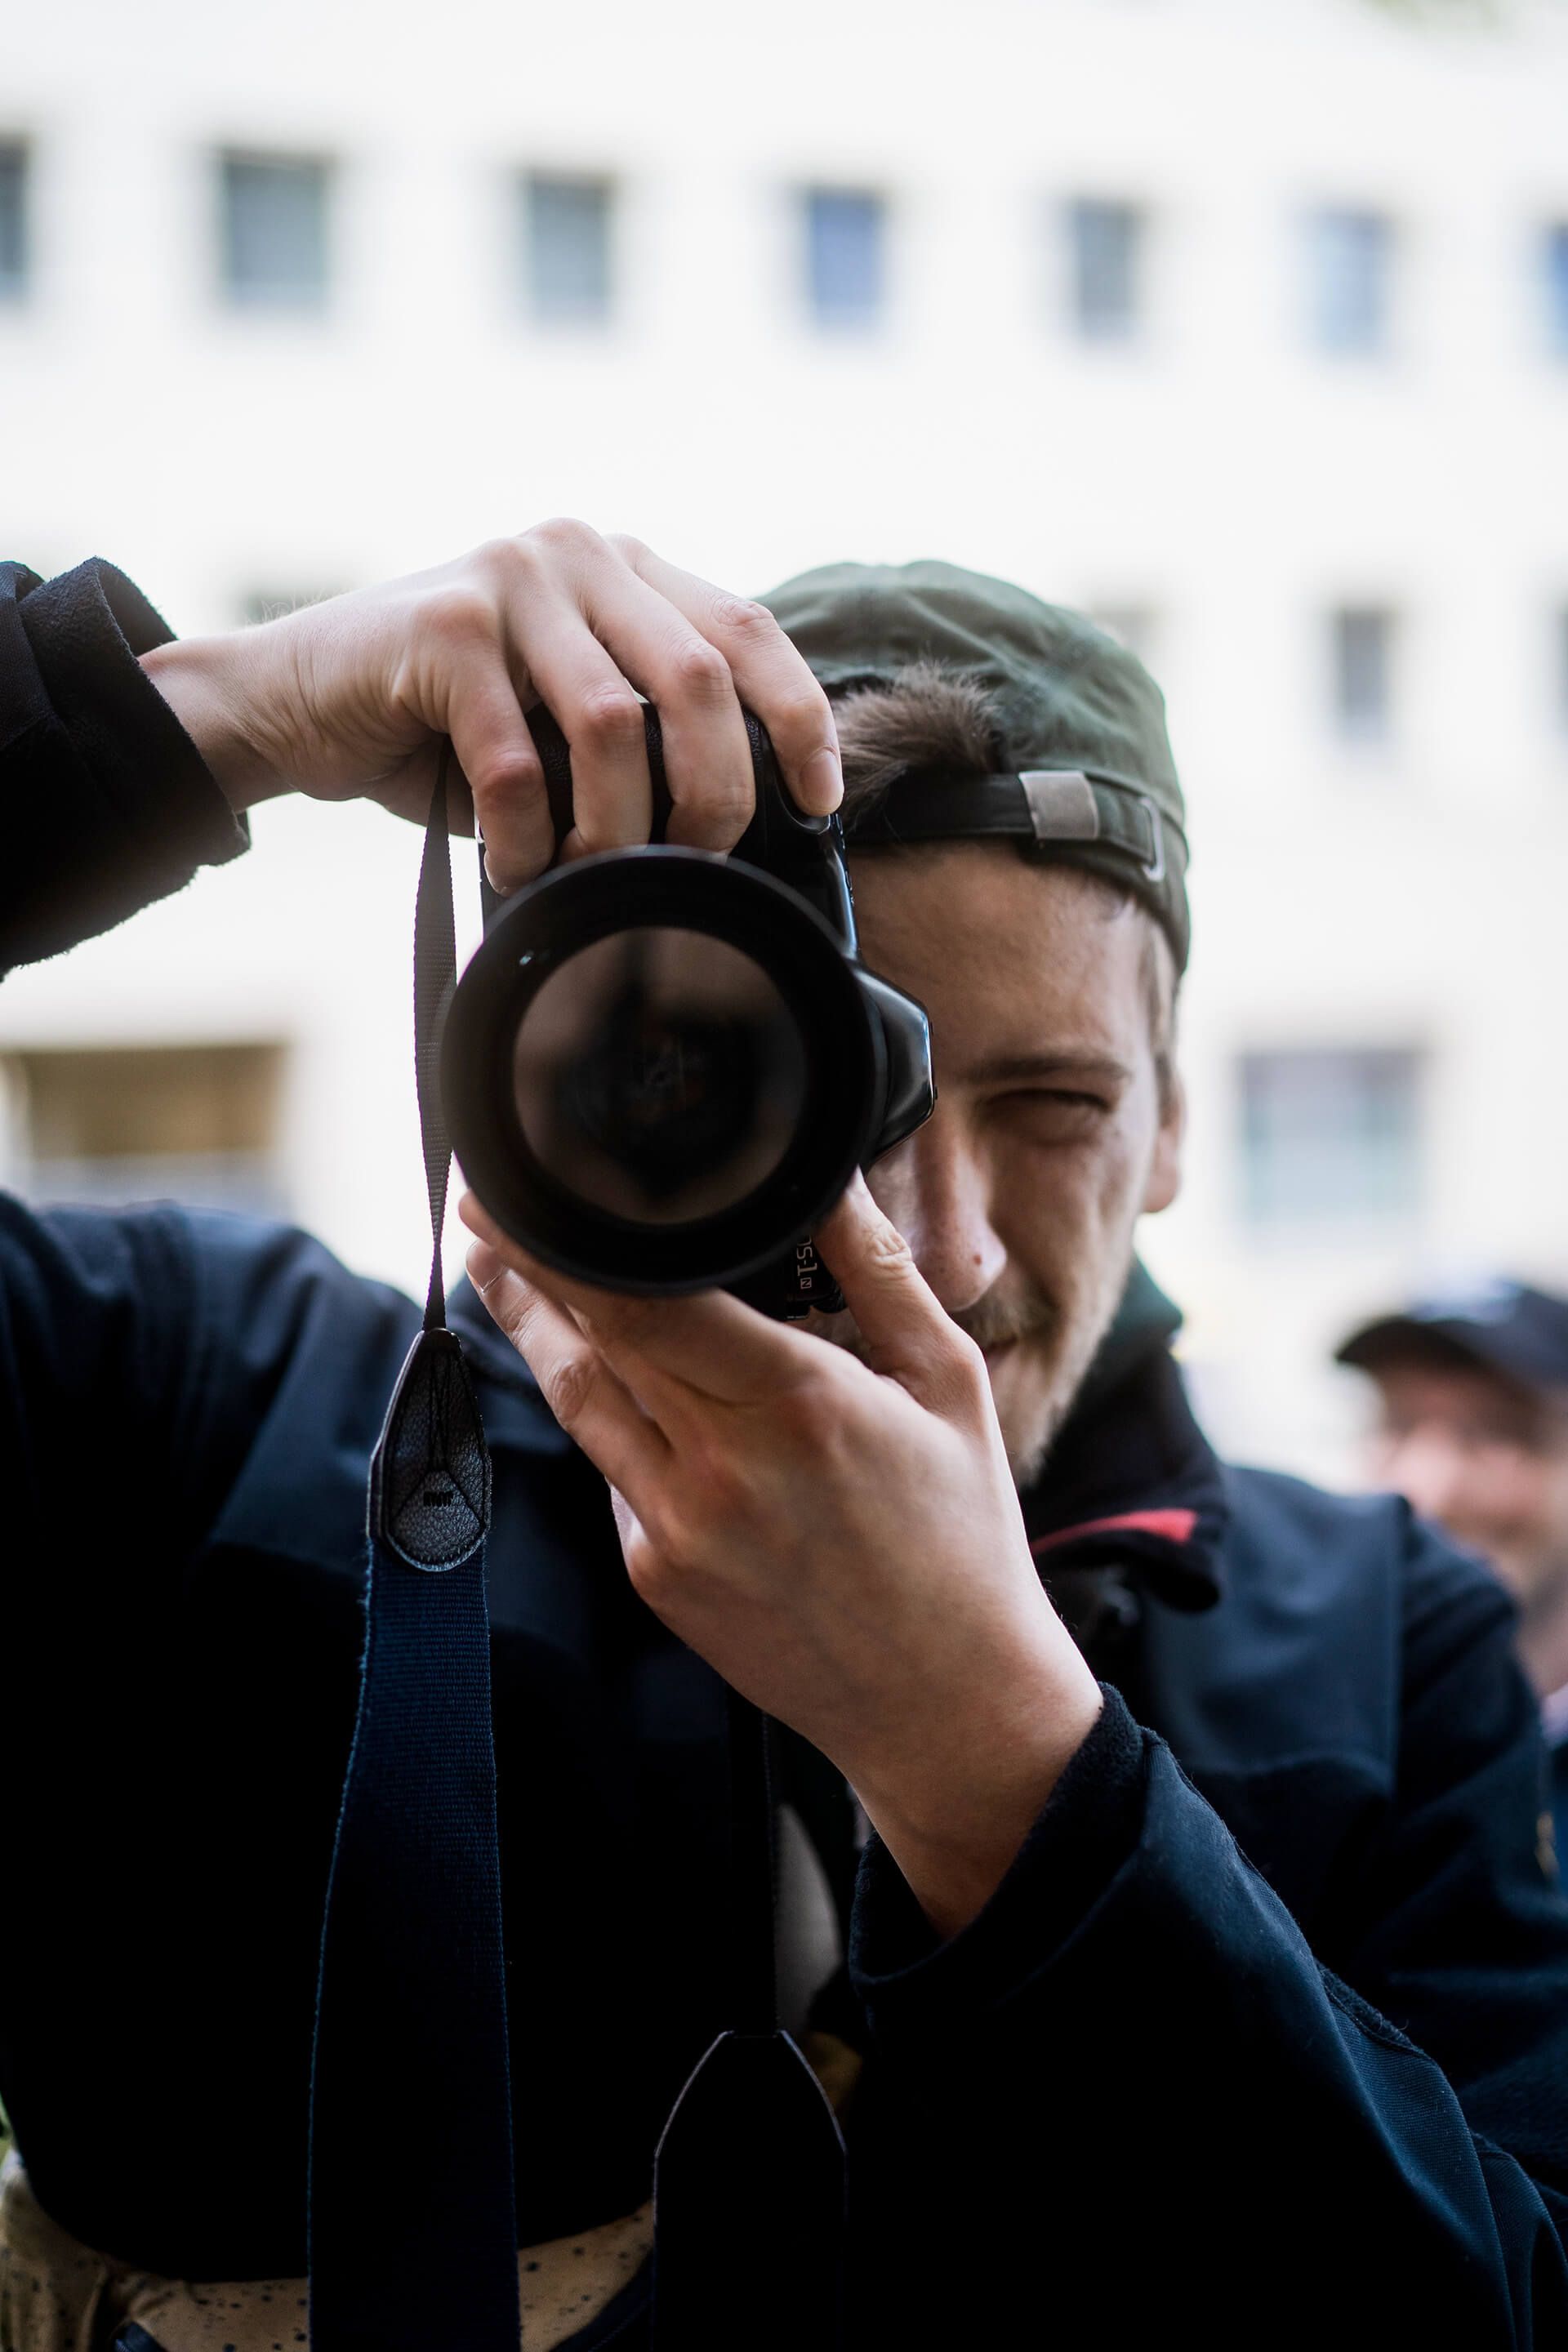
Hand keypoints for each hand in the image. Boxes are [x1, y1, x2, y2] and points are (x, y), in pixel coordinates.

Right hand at [139, 521, 841, 888]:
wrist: (292, 703)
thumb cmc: (443, 732)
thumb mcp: (563, 722)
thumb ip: (644, 734)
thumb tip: (743, 824)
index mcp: (624, 569)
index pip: (749, 631)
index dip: (800, 720)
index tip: (819, 800)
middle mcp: (578, 554)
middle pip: (700, 680)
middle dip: (714, 795)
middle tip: (692, 865)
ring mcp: (510, 579)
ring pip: (614, 726)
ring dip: (613, 829)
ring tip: (588, 875)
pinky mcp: (445, 628)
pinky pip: (518, 762)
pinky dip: (525, 837)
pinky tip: (511, 865)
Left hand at [461, 1176, 1102, 1938]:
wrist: (946, 1703)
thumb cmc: (961, 1538)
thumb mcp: (948, 1385)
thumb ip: (879, 1274)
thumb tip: (829, 1179)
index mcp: (798, 1404)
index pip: (649, 1300)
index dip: (571, 1242)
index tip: (529, 1189)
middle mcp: (721, 1467)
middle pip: (594, 1340)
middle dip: (532, 1266)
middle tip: (487, 1203)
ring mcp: (675, 1530)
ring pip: (579, 1404)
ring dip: (532, 1330)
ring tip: (497, 1267)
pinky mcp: (657, 1577)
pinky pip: (614, 1475)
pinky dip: (608, 1419)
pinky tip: (609, 1379)